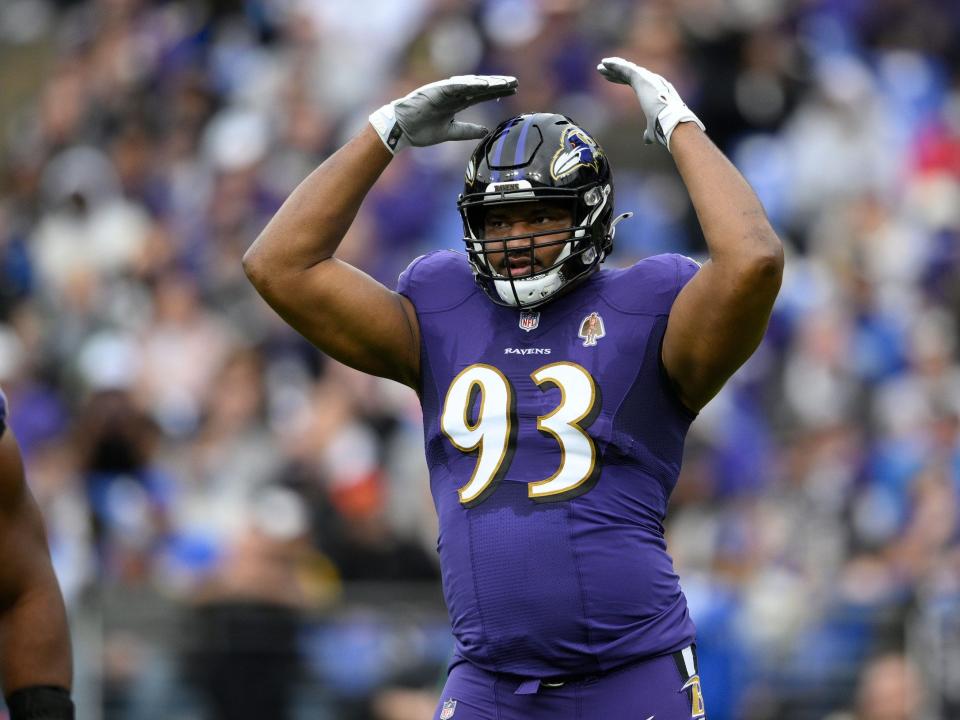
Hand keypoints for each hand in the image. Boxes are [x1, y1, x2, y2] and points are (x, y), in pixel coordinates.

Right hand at [369, 75, 517, 154]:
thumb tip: (485, 132)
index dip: (497, 93)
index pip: (481, 96)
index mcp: (456, 103)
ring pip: (470, 84)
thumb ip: (467, 131)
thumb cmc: (420, 131)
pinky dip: (469, 84)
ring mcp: (444, 91)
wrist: (400, 131)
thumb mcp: (450, 132)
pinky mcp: (435, 90)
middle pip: (479, 88)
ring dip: (487, 83)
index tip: (513, 91)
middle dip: (497, 85)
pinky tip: (484, 84)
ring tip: (504, 82)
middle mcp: (452, 95)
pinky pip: (455, 86)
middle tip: (515, 83)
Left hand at [596, 57, 703, 151]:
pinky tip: (605, 63)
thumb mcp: (653, 131)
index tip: (610, 78)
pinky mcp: (642, 78)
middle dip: (616, 71)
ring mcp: (647, 79)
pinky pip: (626, 69)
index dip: (621, 79)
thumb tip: (646, 140)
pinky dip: (615, 65)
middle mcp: (652, 83)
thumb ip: (648, 133)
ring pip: (627, 69)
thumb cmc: (664, 128)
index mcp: (653, 92)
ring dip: (614, 66)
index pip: (634, 82)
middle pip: (630, 74)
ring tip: (601, 65)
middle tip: (603, 69)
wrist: (671, 123)